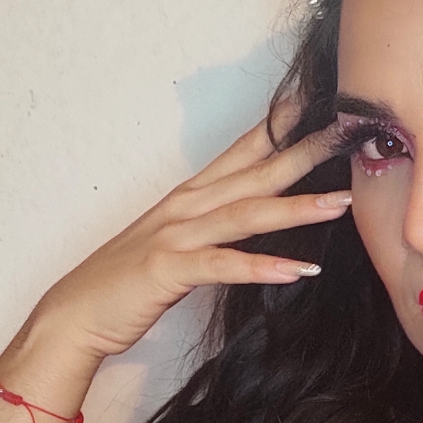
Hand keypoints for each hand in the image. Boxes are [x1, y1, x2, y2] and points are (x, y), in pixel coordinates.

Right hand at [34, 97, 349, 360]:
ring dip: (296, 208)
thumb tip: (256, 216)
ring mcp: (175, 236)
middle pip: (255, 174)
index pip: (243, 153)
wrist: (74, 316)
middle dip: (303, 154)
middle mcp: (185, 207)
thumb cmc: (127, 282)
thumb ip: (214, 226)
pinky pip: (223, 266)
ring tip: (341, 202)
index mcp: (189, 197)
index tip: (321, 106)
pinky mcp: (167, 270)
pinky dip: (261, 267)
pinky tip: (298, 270)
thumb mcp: (176, 243)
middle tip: (348, 137)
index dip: (281, 128)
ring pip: (246, 214)